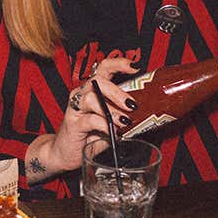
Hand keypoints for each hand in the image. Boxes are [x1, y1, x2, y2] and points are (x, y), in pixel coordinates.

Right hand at [37, 58, 136, 175]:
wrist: (68, 153)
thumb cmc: (91, 135)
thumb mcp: (112, 122)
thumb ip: (125, 115)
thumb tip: (150, 113)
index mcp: (94, 89)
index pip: (105, 67)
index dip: (120, 63)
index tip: (136, 67)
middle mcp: (83, 93)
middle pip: (98, 80)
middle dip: (117, 91)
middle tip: (132, 105)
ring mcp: (76, 108)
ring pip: (92, 98)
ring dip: (112, 109)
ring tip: (124, 121)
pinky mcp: (73, 123)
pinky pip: (89, 119)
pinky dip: (104, 124)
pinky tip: (112, 132)